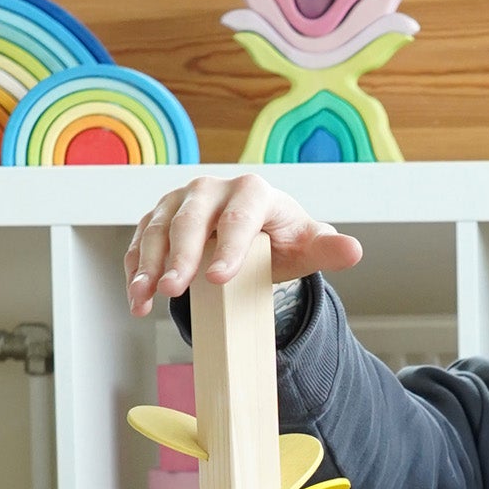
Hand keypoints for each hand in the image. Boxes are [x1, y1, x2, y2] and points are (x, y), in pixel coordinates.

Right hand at [125, 174, 362, 315]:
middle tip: (172, 291)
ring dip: (147, 265)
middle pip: (189, 221)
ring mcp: (180, 201)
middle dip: (179, 257)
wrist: (256, 232)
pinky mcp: (158, 217)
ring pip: (156, 229)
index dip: (226, 248)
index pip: (237, 219)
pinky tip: (135, 297)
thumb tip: (353, 251)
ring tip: (144, 299)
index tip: (218, 279)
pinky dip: (135, 268)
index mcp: (251, 191)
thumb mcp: (307, 245)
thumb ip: (327, 249)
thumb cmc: (283, 238)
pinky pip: (140, 241)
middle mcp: (210, 189)